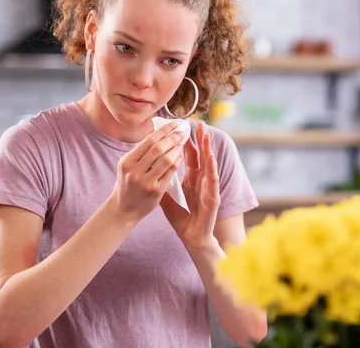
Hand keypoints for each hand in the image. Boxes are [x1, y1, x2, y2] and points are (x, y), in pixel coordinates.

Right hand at [108, 121, 185, 223]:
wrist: (123, 209)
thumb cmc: (126, 185)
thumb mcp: (127, 166)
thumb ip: (140, 153)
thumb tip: (159, 133)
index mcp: (126, 162)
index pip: (148, 141)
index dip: (163, 131)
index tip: (173, 124)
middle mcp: (134, 171)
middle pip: (158, 148)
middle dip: (172, 138)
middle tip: (181, 132)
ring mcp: (146, 182)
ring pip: (166, 160)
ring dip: (176, 149)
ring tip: (182, 143)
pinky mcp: (156, 191)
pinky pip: (170, 172)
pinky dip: (177, 162)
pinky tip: (180, 156)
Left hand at [160, 123, 220, 250]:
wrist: (192, 237)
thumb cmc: (182, 218)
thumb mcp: (166, 199)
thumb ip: (160, 184)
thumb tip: (145, 171)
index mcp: (191, 179)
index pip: (188, 156)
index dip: (185, 142)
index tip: (181, 128)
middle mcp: (201, 180)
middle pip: (201, 156)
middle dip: (200, 139)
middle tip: (198, 123)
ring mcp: (208, 188)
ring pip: (209, 165)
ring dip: (208, 149)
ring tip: (206, 135)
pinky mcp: (213, 198)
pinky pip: (213, 182)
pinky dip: (212, 169)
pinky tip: (211, 159)